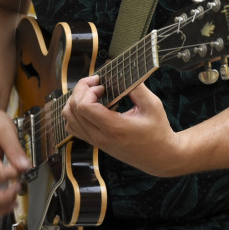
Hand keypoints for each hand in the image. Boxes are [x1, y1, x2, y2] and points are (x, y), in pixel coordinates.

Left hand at [62, 76, 180, 176]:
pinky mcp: (96, 143)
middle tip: (96, 83)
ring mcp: (96, 142)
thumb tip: (122, 72)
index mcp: (114, 128)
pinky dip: (76, 114)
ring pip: (69, 119)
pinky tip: (91, 107)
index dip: (88, 90)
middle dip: (80, 90)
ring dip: (76, 101)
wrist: (160, 156)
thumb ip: (137, 87)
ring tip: (92, 94)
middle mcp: (101, 137)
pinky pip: (74, 128)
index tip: (102, 85)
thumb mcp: (152, 105)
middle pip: (72, 110)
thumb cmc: (158, 132)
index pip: (84, 107)